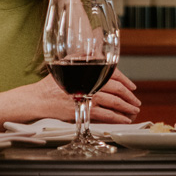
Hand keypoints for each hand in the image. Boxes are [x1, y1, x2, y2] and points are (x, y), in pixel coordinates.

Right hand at [23, 67, 142, 122]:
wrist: (39, 99)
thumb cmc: (51, 84)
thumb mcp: (66, 64)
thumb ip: (82, 58)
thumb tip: (98, 55)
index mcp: (89, 72)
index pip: (114, 75)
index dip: (126, 81)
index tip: (132, 87)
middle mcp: (91, 84)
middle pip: (118, 90)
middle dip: (130, 96)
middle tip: (136, 101)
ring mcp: (89, 98)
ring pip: (115, 103)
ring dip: (127, 108)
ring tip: (134, 111)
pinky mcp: (85, 111)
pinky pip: (107, 115)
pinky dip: (118, 118)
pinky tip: (124, 120)